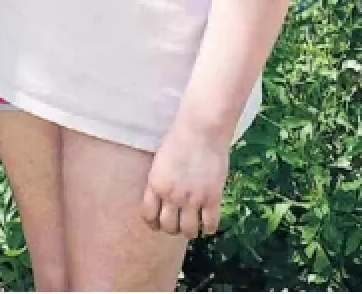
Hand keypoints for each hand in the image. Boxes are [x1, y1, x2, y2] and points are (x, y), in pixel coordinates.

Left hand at [141, 121, 229, 237]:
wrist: (201, 130)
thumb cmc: (180, 138)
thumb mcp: (160, 162)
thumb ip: (160, 182)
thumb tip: (163, 198)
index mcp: (155, 184)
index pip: (148, 215)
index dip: (153, 223)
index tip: (158, 222)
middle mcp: (171, 195)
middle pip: (168, 227)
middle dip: (171, 228)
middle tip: (177, 224)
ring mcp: (193, 199)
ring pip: (188, 230)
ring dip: (190, 231)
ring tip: (192, 226)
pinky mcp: (212, 198)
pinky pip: (210, 224)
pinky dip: (209, 228)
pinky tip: (208, 225)